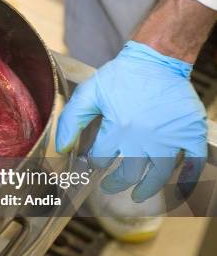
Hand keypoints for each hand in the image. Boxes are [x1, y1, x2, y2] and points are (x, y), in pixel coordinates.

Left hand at [56, 41, 206, 201]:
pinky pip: (193, 163)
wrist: (158, 59)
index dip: (95, 162)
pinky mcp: (190, 133)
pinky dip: (188, 178)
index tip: (94, 163)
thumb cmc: (122, 76)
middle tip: (109, 186)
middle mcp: (144, 137)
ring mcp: (170, 137)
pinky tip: (181, 188)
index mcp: (119, 127)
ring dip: (147, 189)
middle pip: (129, 174)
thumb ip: (71, 120)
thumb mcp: (90, 93)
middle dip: (116, 183)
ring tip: (138, 196)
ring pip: (159, 175)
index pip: (102, 159)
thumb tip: (61, 148)